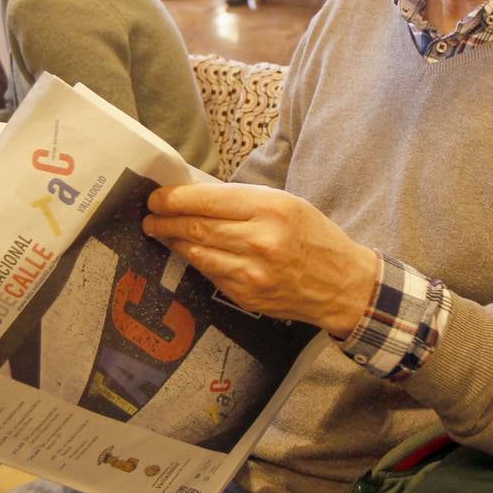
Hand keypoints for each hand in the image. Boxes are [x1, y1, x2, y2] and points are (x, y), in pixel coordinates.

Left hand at [143, 183, 380, 337]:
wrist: (342, 283)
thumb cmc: (314, 236)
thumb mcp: (286, 203)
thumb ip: (243, 201)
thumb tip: (196, 197)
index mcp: (271, 208)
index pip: (207, 200)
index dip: (174, 199)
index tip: (156, 197)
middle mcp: (260, 240)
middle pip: (196, 227)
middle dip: (165, 221)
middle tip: (149, 217)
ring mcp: (252, 272)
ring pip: (197, 253)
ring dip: (174, 242)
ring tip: (161, 233)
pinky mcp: (247, 296)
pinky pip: (210, 274)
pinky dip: (197, 261)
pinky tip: (190, 252)